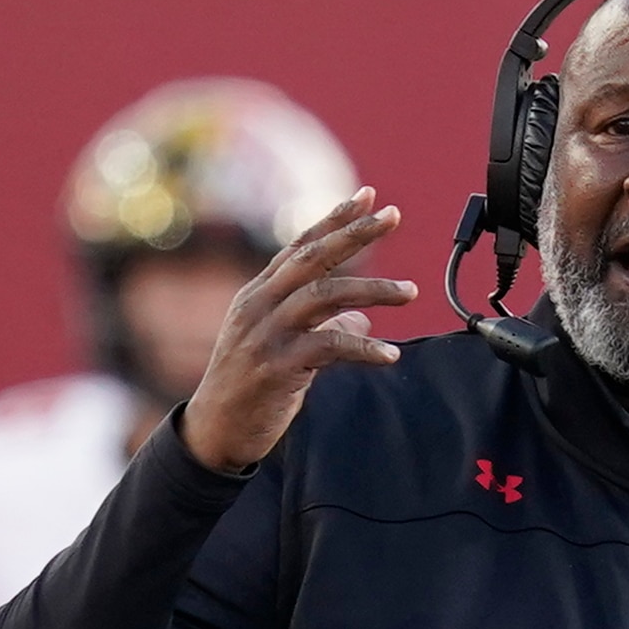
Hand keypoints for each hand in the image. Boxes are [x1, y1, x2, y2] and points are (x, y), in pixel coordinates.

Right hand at [179, 187, 419, 472]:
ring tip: (411, 292)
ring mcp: (266, 333)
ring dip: (372, 290)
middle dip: (355, 234)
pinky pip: (327, 347)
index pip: (300, 245)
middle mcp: (259, 305)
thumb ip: (323, 327)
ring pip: (324, 296)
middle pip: (313, 258)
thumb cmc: (255, 388)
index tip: (368, 196)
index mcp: (260, 293)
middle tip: (393, 216)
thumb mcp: (287, 349)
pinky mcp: (276, 366)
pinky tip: (390, 355)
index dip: (334, 220)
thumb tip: (364, 319)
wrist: (217, 431)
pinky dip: (363, 348)